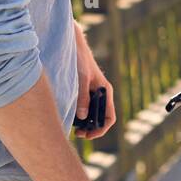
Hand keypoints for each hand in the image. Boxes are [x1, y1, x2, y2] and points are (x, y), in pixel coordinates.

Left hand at [73, 21, 115, 140]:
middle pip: (100, 119)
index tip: (90, 135)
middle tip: (79, 135)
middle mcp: (100, 94)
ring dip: (85, 124)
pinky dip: (79, 116)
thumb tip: (83, 117)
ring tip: (75, 130)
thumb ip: (83, 96)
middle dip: (92, 129)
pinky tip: (70, 118)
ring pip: (92, 114)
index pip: (109, 117)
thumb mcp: (82, 78)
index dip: (101, 129)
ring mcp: (92, 93)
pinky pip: (84, 108)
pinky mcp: (83, 91)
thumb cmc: (80, 59)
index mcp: (105, 92)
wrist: (73, 45)